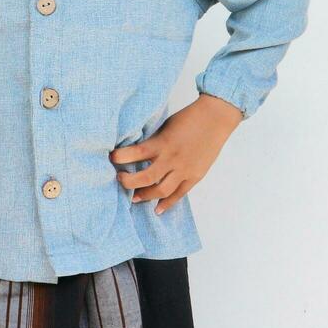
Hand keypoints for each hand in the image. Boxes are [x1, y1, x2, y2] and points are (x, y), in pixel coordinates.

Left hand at [109, 93, 241, 214]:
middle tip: (120, 179)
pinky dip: (167, 203)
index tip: (111, 158)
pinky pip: (179, 194)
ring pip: (161, 190)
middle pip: (145, 178)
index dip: (121, 157)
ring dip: (145, 196)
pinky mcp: (195, 176)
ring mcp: (184, 169)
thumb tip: (134, 152)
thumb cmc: (189, 118)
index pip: (136, 153)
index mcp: (162, 143)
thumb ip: (153, 141)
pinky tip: (157, 209)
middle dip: (129, 182)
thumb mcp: (165, 127)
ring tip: (134, 196)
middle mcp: (172, 158)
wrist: (215, 118)